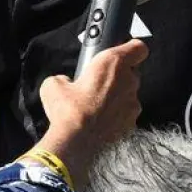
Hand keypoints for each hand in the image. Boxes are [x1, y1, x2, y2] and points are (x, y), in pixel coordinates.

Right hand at [32, 40, 147, 188]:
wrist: (76, 143)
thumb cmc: (67, 110)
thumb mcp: (53, 85)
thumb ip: (64, 78)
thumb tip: (66, 84)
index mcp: (113, 63)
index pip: (138, 47)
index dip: (131, 49)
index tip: (123, 53)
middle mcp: (129, 82)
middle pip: (132, 74)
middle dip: (118, 78)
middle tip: (99, 86)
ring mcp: (133, 105)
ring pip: (129, 97)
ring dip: (118, 100)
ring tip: (98, 109)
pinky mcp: (131, 125)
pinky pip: (126, 117)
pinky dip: (117, 119)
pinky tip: (101, 125)